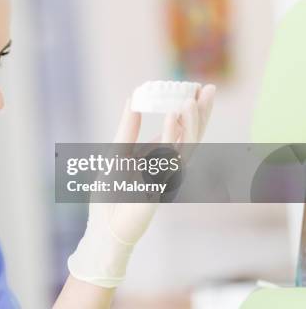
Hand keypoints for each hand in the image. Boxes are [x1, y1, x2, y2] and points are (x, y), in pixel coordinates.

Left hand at [67, 84, 215, 287]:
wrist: (104, 225)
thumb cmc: (111, 193)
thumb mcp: (117, 151)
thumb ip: (128, 128)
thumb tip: (133, 99)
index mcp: (160, 156)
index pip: (180, 129)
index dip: (189, 109)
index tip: (193, 87)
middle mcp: (169, 165)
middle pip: (191, 134)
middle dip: (201, 112)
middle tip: (208, 87)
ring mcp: (167, 176)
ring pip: (187, 144)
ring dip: (191, 121)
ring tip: (191, 98)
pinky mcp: (161, 185)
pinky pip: (169, 157)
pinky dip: (171, 135)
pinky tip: (172, 116)